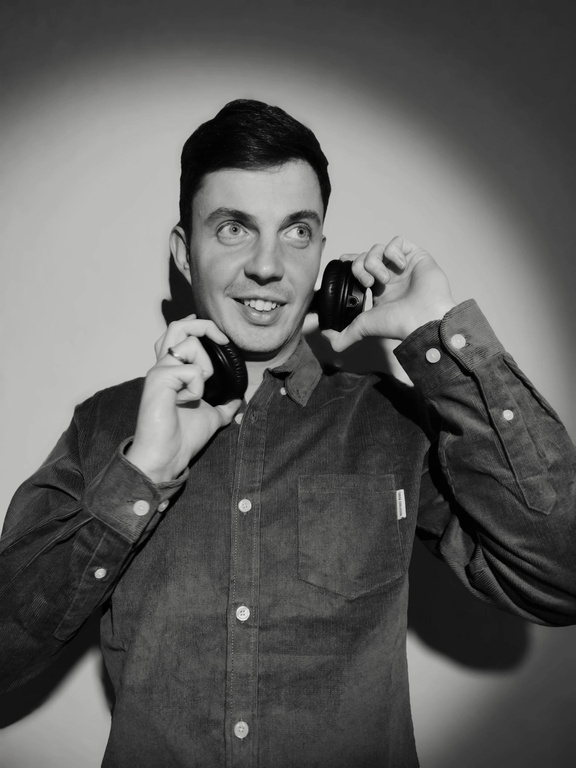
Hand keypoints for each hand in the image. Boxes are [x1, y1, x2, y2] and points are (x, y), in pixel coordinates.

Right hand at [126, 316, 240, 482]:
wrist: (166, 457)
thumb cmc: (182, 438)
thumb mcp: (211, 416)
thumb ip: (224, 405)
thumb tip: (239, 399)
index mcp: (173, 371)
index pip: (179, 334)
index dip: (199, 327)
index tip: (221, 339)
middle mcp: (163, 366)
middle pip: (178, 325)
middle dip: (203, 325)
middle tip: (222, 340)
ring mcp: (159, 370)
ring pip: (189, 342)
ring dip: (205, 365)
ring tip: (197, 390)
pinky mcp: (159, 379)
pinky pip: (192, 371)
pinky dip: (197, 388)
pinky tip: (185, 403)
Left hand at [323, 236, 456, 351]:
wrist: (421, 319)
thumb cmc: (397, 324)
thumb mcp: (362, 328)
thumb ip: (343, 335)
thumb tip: (325, 336)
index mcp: (378, 290)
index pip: (360, 268)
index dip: (350, 263)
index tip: (343, 264)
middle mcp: (390, 276)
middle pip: (365, 256)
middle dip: (360, 267)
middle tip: (368, 282)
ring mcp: (403, 266)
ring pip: (378, 248)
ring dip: (375, 261)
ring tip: (384, 279)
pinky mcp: (416, 256)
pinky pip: (398, 241)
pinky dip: (393, 251)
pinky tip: (400, 267)